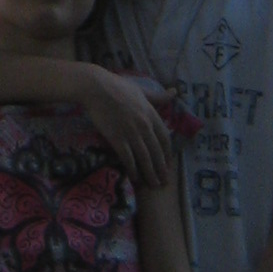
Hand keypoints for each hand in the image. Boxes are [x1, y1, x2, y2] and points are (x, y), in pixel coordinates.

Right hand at [76, 68, 172, 188]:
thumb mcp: (142, 90)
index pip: (165, 138)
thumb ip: (158, 97)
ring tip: (153, 185)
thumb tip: (174, 92)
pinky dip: (133, 169)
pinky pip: (128, 158)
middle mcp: (145, 126)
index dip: (168, 154)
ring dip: (150, 173)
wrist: (97, 88)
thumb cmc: (118, 86)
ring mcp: (131, 133)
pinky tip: (135, 177)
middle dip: (161, 169)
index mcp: (151, 114)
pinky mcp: (117, 139)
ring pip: (144, 158)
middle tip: (164, 182)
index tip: (169, 164)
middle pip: (156, 152)